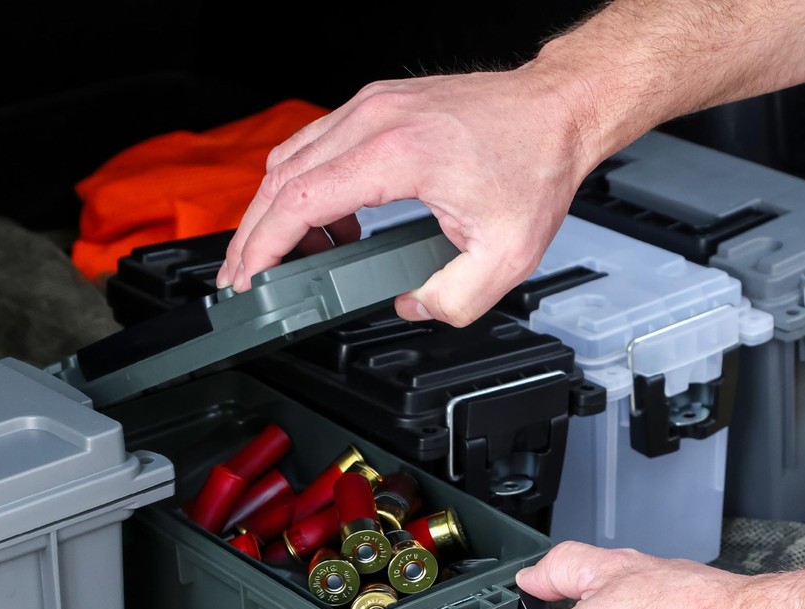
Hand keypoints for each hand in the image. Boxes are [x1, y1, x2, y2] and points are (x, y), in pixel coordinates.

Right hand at [216, 65, 596, 326]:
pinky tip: (332, 221)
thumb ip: (452, 300)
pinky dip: (307, 187)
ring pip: (292, 159)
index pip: (300, 200)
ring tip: (289, 259)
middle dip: (254, 236)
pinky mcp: (377, 106)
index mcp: (397, 154)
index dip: (264, 246)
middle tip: (247, 278)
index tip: (249, 278)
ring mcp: (372, 106)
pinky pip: (318, 146)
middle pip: (281, 178)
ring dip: (277, 211)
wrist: (557, 111)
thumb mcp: (506, 257)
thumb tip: (410, 306)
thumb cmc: (535, 164)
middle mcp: (374, 119)